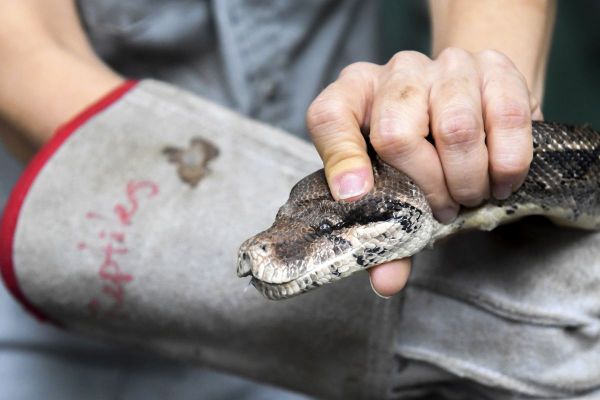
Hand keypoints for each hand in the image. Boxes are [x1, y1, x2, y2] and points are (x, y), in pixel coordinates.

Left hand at [306, 48, 541, 296]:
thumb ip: (385, 232)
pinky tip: (501, 180)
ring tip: (471, 195)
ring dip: (466, 178)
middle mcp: (394, 74)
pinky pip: (505, 115)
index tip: (354, 196)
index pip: (331, 118)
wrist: (472, 102)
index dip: (341, 158)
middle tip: (442, 210)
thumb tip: (386, 283)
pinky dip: (506, 162)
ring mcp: (443, 65)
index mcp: (353, 96)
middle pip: (395, 131)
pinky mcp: (493, 65)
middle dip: (424, 186)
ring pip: (454, 125)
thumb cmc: (422, 151)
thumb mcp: (394, 183)